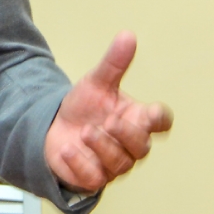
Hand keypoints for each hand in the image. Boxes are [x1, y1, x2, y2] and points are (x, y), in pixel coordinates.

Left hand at [44, 31, 172, 193]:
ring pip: (120, 163)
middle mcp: (129, 144)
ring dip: (102, 146)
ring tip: (84, 131)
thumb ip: (113, 63)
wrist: (52, 129)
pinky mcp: (93, 178)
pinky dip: (80, 163)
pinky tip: (67, 150)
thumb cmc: (83, 109)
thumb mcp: (96, 83)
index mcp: (136, 119)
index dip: (158, 118)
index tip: (150, 111)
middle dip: (127, 134)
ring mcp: (113, 164)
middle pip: (142, 146)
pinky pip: (94, 177)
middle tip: (108, 121)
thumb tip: (127, 35)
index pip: (161, 121)